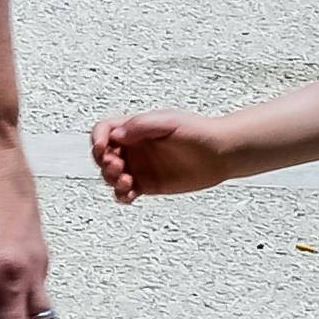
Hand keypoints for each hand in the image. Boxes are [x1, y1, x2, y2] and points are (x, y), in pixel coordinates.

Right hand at [84, 111, 219, 201]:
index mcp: (134, 129)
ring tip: (127, 181)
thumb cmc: (199, 132)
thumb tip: (117, 134)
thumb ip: (141, 125)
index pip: (104, 130)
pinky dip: (121, 196)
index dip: (97, 138)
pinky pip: (126, 193)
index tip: (101, 148)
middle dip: (104, 162)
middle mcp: (134, 148)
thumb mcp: (168, 122)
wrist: (220, 154)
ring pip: (111, 176)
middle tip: (118, 166)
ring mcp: (139, 167)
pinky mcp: (148, 185)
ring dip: (112, 180)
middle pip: (102, 155)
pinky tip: (129, 195)